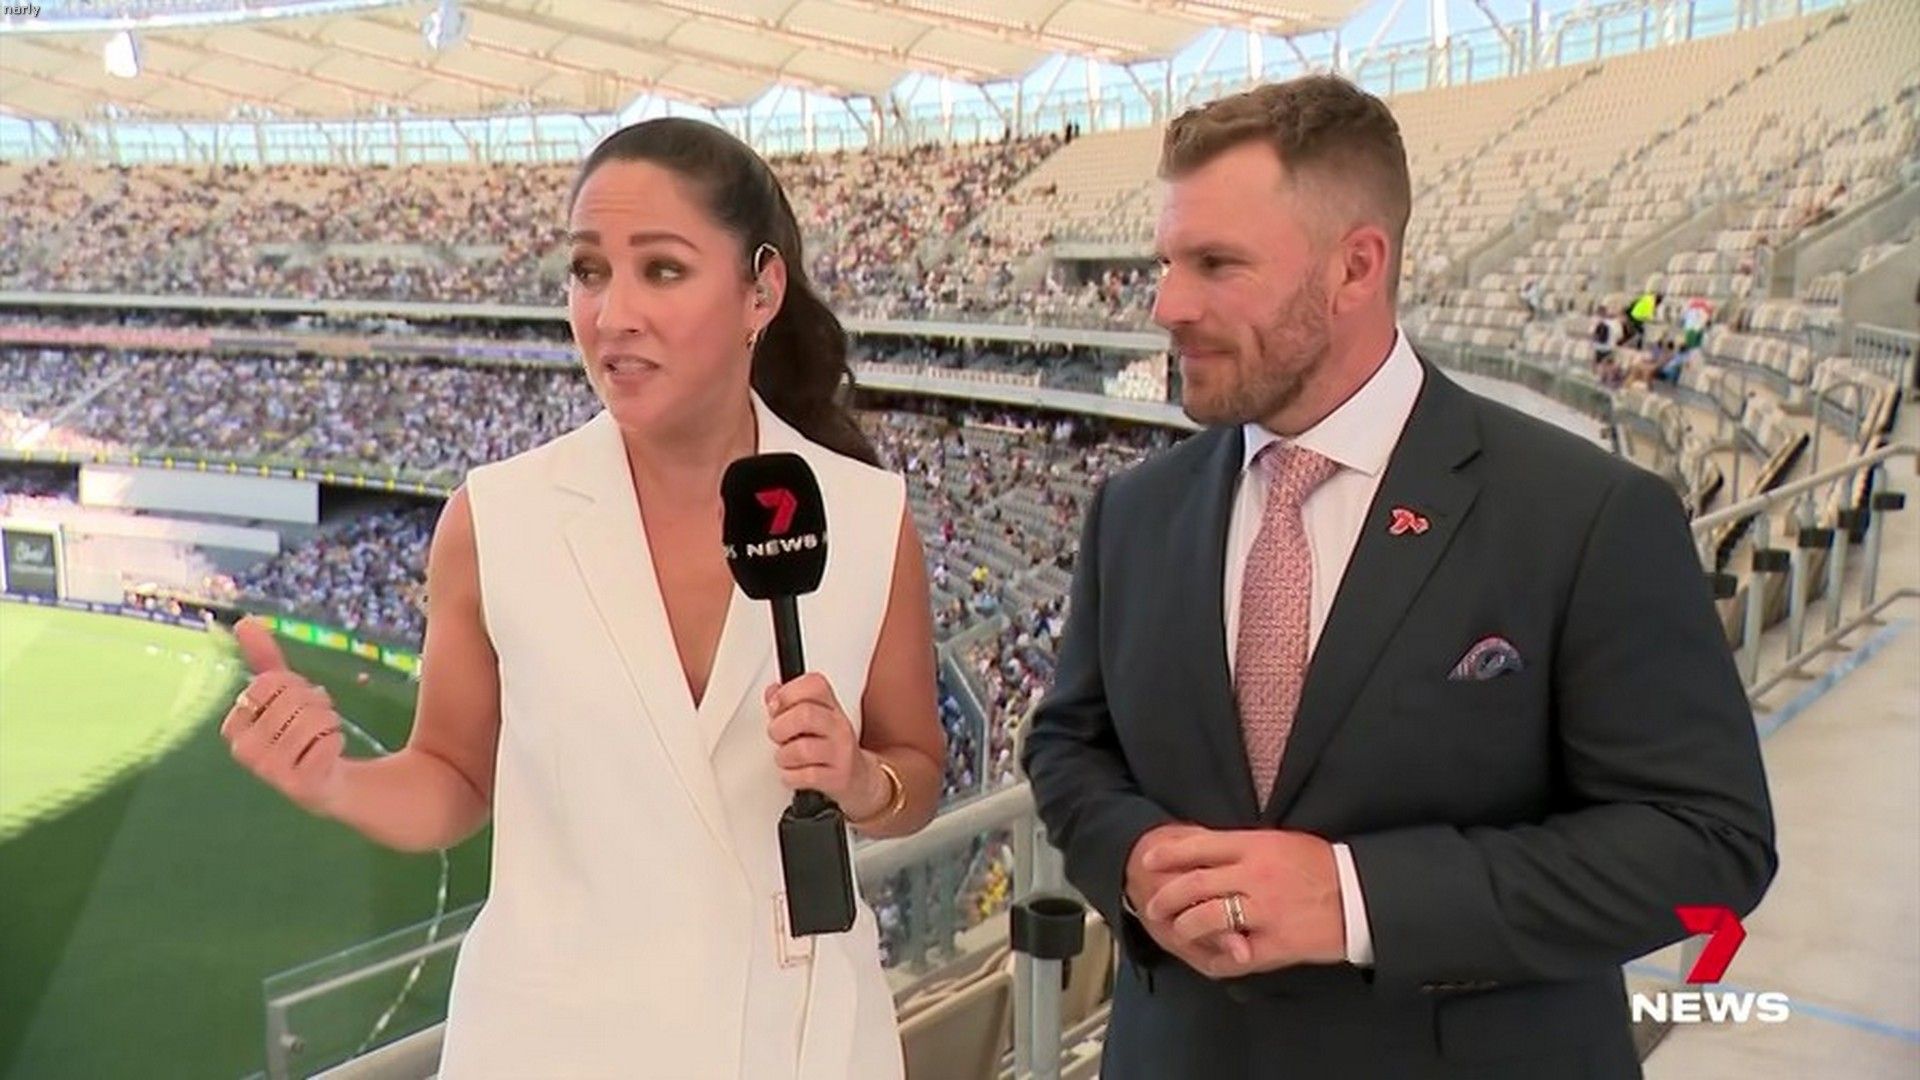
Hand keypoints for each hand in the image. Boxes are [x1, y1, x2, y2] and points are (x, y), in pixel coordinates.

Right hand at [220, 617, 346, 816]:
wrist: (334, 783)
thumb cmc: (304, 733)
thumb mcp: (285, 695)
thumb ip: (264, 661)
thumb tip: (244, 622)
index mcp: (235, 727)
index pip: (268, 683)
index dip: (293, 685)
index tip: (297, 701)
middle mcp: (245, 752)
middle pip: (293, 699)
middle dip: (316, 703)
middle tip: (316, 720)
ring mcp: (270, 772)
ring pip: (313, 719)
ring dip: (330, 721)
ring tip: (324, 736)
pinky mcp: (299, 786)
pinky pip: (329, 742)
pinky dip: (338, 740)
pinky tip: (329, 755)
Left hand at [764, 673, 882, 816]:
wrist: (859, 777)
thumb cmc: (830, 746)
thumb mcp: (814, 718)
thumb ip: (790, 703)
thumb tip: (772, 692)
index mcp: (831, 706)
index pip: (814, 685)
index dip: (787, 693)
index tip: (776, 706)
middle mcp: (838, 726)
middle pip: (805, 715)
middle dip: (779, 727)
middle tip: (777, 736)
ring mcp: (840, 751)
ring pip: (801, 749)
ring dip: (783, 756)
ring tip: (786, 757)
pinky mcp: (837, 777)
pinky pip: (805, 776)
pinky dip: (790, 777)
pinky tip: (794, 773)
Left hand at [1141, 829, 1345, 977]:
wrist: (1360, 897)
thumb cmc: (1322, 865)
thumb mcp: (1282, 842)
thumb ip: (1244, 846)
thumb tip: (1206, 846)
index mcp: (1256, 846)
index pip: (1200, 845)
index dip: (1169, 854)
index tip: (1149, 860)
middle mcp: (1254, 876)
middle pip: (1194, 884)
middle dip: (1167, 897)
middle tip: (1153, 905)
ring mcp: (1264, 911)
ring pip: (1205, 919)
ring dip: (1184, 927)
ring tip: (1178, 931)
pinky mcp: (1275, 944)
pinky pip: (1233, 957)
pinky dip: (1216, 960)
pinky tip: (1208, 960)